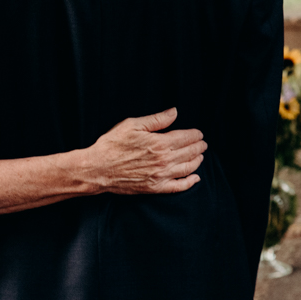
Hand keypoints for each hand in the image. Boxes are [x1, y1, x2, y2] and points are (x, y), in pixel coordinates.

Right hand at [76, 108, 205, 194]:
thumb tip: (174, 112)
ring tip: (200, 156)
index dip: (196, 135)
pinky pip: (178, 187)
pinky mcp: (155, 188)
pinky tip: (195, 178)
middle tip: (203, 144)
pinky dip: (190, 183)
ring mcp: (160, 176)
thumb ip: (157, 119)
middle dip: (199, 147)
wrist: (97, 169)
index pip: (186, 138)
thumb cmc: (112, 145)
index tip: (199, 133)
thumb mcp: (132, 125)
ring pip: (188, 168)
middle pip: (190, 152)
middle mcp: (164, 161)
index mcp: (160, 143)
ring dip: (197, 161)